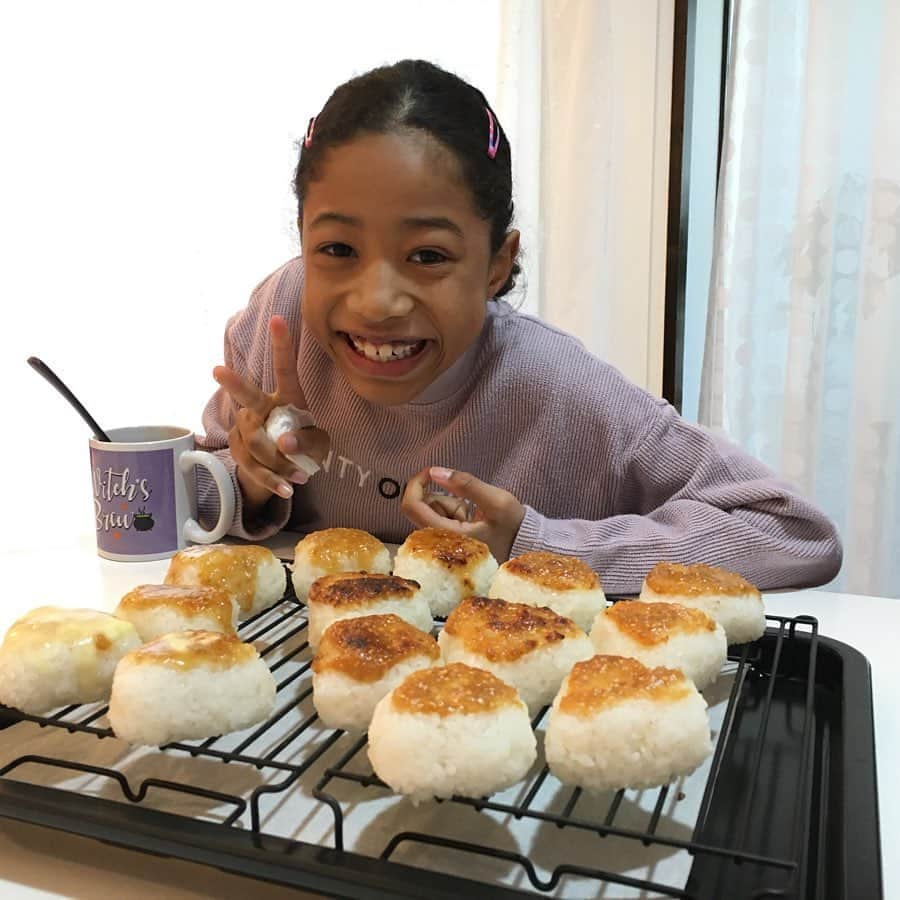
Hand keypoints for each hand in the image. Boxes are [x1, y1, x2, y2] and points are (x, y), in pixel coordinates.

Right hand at [213, 316, 329, 509]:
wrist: (281, 468)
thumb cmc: (304, 445)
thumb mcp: (318, 445)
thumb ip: (307, 442)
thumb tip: (284, 443)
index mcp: (286, 396)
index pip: (284, 368)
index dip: (282, 345)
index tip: (278, 319)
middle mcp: (261, 407)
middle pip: (249, 396)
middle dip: (234, 383)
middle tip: (218, 370)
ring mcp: (245, 427)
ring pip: (258, 443)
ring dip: (280, 462)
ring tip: (300, 474)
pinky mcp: (238, 449)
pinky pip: (254, 465)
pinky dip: (273, 478)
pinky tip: (289, 487)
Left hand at [401, 466, 525, 562]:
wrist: (525, 544)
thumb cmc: (514, 526)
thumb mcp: (496, 501)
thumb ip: (465, 484)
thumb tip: (434, 472)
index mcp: (448, 536)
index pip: (412, 507)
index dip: (416, 484)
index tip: (431, 472)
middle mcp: (439, 542)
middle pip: (420, 508)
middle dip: (441, 497)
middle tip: (468, 502)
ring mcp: (442, 541)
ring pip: (430, 510)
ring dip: (449, 504)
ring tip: (473, 514)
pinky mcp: (447, 537)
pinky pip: (440, 516)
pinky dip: (452, 510)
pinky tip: (471, 518)